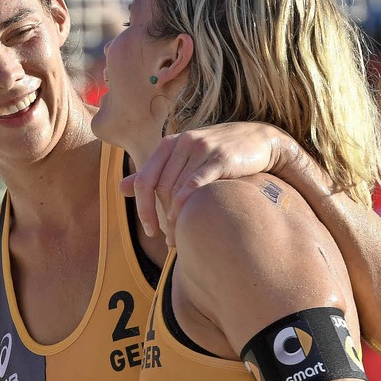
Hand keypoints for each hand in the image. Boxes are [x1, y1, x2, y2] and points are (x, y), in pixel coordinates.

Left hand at [120, 122, 297, 242]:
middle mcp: (181, 143)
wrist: (260, 140)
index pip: (144, 180)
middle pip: (160, 188)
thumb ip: (154, 172)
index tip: (150, 231)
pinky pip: (195, 184)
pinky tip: (190, 221)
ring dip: (176, 219)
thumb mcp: (183, 159)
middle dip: (161, 218)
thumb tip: (121, 188)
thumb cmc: (217, 155)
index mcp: (168, 144)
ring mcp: (200, 148)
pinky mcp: (220, 157)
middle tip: (170, 240)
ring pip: (177, 190)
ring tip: (181, 238)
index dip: (142, 208)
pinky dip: (188, 206)